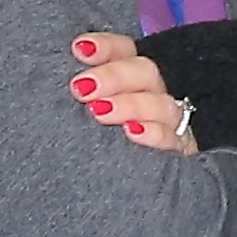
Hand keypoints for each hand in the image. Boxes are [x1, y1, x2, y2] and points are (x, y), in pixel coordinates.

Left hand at [68, 31, 194, 156]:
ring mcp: (171, 119)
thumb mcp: (92, 108)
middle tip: (81, 88)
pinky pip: (173, 138)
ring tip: (99, 111)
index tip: (79, 49)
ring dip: (130, 104)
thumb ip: (82, 92)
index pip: (124, 50)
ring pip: (160, 103)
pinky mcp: (180, 147)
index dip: (105, 47)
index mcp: (132, 75)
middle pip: (145, 72)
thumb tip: (56, 70)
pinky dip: (154, 133)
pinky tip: (132, 131)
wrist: (139, 190)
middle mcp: (154, 92)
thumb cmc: (102, 136)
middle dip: (113, 76)